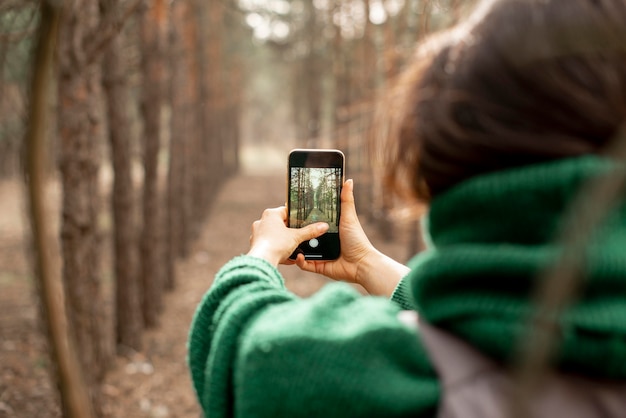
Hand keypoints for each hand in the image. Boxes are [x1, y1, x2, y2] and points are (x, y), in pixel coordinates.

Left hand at [247, 206, 328, 266]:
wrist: (262, 261)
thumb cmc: (276, 244)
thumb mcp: (297, 237)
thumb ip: (310, 231)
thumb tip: (323, 226)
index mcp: (271, 214)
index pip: (286, 211)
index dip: (296, 217)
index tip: (303, 222)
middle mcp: (262, 222)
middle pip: (281, 224)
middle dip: (290, 232)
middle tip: (299, 237)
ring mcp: (257, 234)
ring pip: (275, 236)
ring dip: (284, 242)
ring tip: (293, 249)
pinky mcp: (256, 245)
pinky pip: (270, 246)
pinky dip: (277, 250)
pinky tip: (286, 258)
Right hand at [295, 179, 409, 295]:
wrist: (361, 264)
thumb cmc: (357, 240)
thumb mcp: (349, 217)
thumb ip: (346, 200)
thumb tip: (348, 180)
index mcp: (327, 229)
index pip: (311, 222)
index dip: (301, 217)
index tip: (291, 210)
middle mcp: (322, 241)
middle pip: (304, 235)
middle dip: (295, 232)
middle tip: (285, 226)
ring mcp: (319, 254)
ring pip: (302, 249)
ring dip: (294, 246)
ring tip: (288, 240)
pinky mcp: (318, 266)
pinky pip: (305, 264)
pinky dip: (300, 261)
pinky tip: (298, 255)